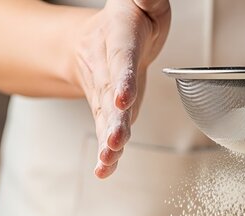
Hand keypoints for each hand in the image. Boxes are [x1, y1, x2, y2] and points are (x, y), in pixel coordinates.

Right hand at [72, 0, 169, 177]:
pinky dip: (107, 151)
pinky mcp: (110, 109)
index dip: (123, 79)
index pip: (122, 60)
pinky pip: (106, 128)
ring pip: (105, 117)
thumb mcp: (142, 2)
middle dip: (113, 121)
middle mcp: (107, 68)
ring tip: (108, 161)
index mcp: (118, 40)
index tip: (123, 98)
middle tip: (115, 141)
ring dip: (108, 141)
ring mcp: (105, 91)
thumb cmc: (131, 18)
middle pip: (109, 96)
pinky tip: (105, 170)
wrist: (102, 35)